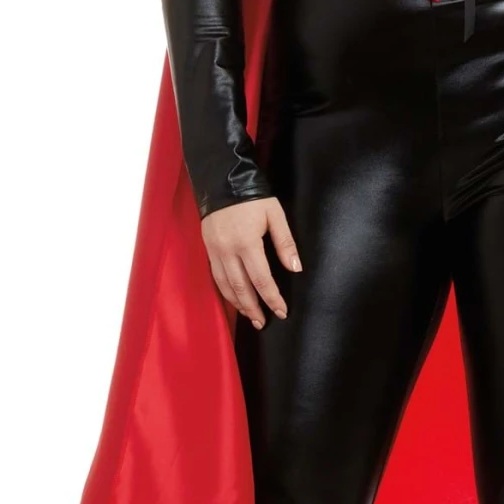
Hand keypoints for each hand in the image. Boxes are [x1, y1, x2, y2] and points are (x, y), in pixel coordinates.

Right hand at [200, 197, 302, 328]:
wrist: (221, 180)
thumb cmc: (253, 197)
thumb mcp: (275, 215)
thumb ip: (285, 243)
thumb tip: (295, 268)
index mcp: (246, 243)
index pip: (261, 279)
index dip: (272, 298)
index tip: (281, 311)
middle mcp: (227, 251)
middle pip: (240, 288)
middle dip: (253, 308)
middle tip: (264, 322)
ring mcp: (215, 251)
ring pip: (225, 286)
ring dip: (238, 304)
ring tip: (250, 316)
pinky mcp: (208, 248)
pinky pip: (216, 276)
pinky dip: (225, 291)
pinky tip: (234, 298)